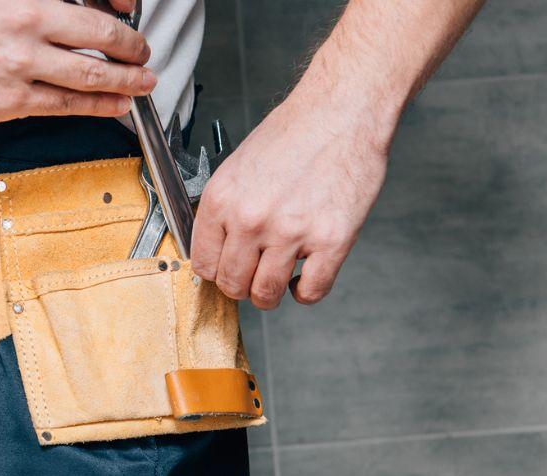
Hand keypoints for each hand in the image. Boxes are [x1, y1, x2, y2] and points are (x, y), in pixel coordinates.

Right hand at [0, 0, 155, 124]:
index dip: (120, 16)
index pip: (87, 8)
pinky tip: (110, 106)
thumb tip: (67, 7)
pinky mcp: (7, 103)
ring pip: (87, 78)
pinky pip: (61, 106)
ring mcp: (16, 70)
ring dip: (123, 83)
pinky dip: (93, 107)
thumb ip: (25, 0)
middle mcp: (22, 30)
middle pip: (98, 41)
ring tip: (141, 85)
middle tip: (145, 55)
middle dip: (132, 50)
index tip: (132, 16)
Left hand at [190, 83, 391, 308]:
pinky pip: (312, 291)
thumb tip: (220, 246)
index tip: (229, 269)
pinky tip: (305, 279)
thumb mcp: (239, 166)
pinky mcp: (331, 240)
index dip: (217, 272)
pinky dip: (306, 293)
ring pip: (267, 294)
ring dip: (272, 293)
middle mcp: (251, 219)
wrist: (343, 110)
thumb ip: (226, 208)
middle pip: (232, 284)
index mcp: (222, 199)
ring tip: (281, 278)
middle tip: (256, 275)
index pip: (203, 263)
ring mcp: (291, 232)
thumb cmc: (296, 131)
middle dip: (243, 286)